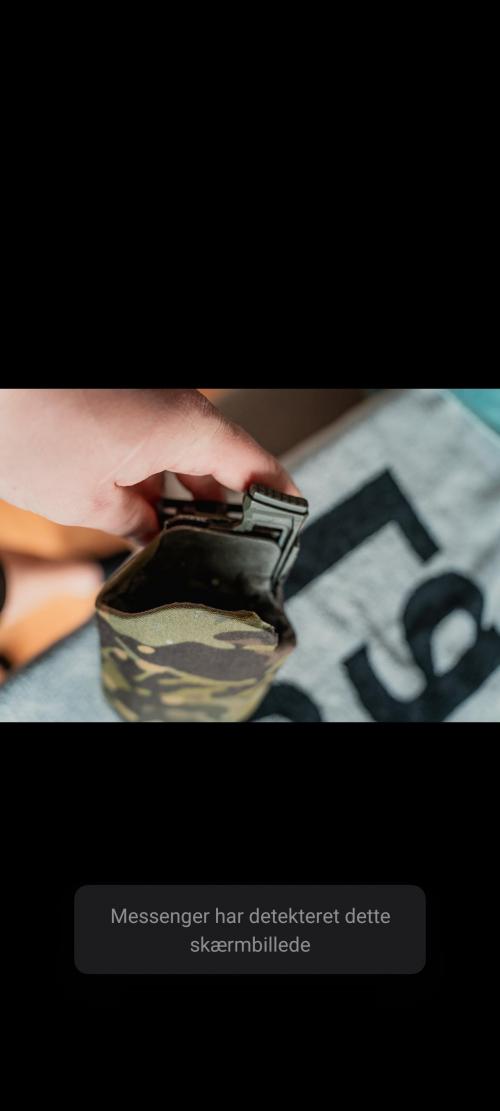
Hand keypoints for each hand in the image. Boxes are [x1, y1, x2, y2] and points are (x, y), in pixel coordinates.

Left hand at [0, 389, 299, 540]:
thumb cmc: (25, 428)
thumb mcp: (85, 499)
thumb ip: (134, 522)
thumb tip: (152, 537)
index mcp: (185, 427)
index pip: (254, 465)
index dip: (277, 501)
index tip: (291, 529)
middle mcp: (175, 407)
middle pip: (221, 461)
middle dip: (226, 511)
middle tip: (230, 559)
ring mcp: (146, 401)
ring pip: (184, 453)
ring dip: (187, 497)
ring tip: (184, 548)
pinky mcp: (119, 403)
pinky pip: (154, 441)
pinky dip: (157, 477)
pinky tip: (147, 516)